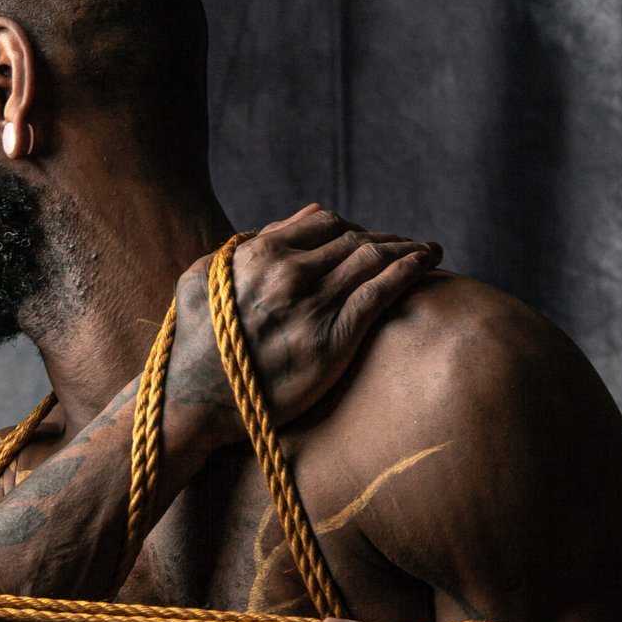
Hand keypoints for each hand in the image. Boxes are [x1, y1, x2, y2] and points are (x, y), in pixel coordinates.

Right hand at [168, 204, 440, 433]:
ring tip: (429, 250)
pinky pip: (379, 293)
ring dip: (407, 249)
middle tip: (407, 246)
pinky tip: (426, 263)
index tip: (367, 238)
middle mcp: (290, 271)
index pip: (324, 221)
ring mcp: (313, 304)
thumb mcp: (201, 279)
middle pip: (355, 238)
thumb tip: (277, 230)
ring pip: (372, 260)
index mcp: (260, 253)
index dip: (352, 227)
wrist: (194, 400)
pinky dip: (408, 271)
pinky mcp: (333, 339)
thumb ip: (241, 248)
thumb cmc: (193, 343)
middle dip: (385, 238)